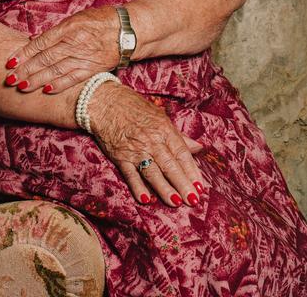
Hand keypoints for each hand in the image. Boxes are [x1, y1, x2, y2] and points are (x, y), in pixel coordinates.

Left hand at [4, 7, 120, 93]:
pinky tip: (47, 90)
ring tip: (22, 86)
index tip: (10, 61)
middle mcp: (75, 42)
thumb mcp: (77, 18)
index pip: (41, 42)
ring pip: (56, 70)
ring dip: (37, 79)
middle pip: (45, 58)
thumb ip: (57, 31)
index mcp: (69, 27)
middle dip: (25, 69)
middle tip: (10, 78)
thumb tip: (35, 40)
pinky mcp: (94, 68)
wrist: (129, 30)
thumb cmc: (101, 20)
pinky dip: (60, 84)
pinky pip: (74, 78)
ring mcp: (85, 56)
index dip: (24, 53)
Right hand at [86, 82, 206, 207]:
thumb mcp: (160, 117)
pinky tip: (146, 199)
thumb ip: (179, 136)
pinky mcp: (120, 156)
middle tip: (193, 200)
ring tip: (175, 203)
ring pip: (153, 172)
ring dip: (164, 189)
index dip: (192, 171)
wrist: (106, 102)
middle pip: (170, 166)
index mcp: (165, 130)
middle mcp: (152, 140)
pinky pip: (131, 174)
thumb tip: (198, 148)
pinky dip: (138, 187)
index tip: (200, 187)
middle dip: (182, 184)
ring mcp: (136, 150)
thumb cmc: (135, 108)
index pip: (182, 154)